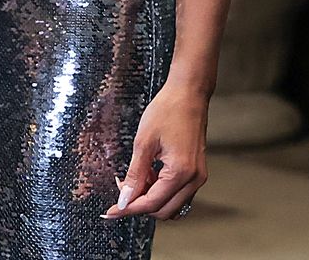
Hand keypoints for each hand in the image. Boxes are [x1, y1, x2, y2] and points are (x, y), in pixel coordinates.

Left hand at [105, 86, 208, 220]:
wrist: (188, 95)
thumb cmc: (166, 112)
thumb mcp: (143, 142)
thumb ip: (134, 174)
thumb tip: (124, 200)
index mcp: (181, 172)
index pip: (151, 203)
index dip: (128, 208)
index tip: (110, 212)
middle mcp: (194, 180)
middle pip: (163, 211)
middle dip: (139, 205)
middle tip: (121, 190)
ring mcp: (198, 177)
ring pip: (171, 205)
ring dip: (150, 198)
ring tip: (135, 177)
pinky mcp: (197, 172)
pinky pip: (178, 194)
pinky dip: (160, 191)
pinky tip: (147, 174)